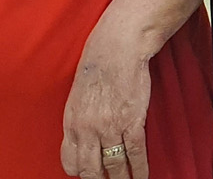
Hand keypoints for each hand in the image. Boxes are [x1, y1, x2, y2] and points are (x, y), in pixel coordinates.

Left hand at [61, 18, 153, 178]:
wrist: (118, 47)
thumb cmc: (98, 65)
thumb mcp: (78, 95)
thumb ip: (79, 120)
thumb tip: (83, 138)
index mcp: (72, 122)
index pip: (70, 162)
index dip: (80, 172)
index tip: (91, 173)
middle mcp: (88, 129)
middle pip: (90, 170)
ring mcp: (110, 127)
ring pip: (114, 166)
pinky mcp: (132, 121)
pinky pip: (135, 154)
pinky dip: (139, 170)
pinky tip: (142, 177)